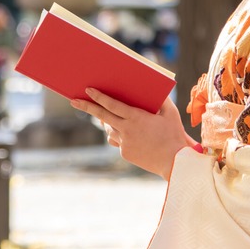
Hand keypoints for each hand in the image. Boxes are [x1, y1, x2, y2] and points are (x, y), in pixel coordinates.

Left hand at [71, 88, 194, 179]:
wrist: (175, 162)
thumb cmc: (174, 134)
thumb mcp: (170, 113)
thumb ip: (160, 99)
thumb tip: (154, 87)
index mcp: (136, 117)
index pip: (112, 105)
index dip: (98, 97)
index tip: (87, 90)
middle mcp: (126, 130)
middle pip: (102, 116)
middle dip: (87, 107)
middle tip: (74, 101)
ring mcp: (124, 143)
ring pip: (109, 130)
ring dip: (106, 122)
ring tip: (104, 115)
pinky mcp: (125, 153)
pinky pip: (117, 141)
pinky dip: (119, 135)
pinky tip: (126, 132)